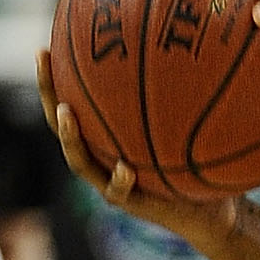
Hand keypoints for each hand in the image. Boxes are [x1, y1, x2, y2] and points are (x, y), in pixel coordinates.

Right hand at [36, 52, 234, 247]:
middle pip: (62, 127)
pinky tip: (125, 168)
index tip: (45, 48)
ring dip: (71, 138)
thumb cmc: (202, 162)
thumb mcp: (191, 125)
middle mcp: (103, 160)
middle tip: (44, 62)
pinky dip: (120, 180)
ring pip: (81, 163)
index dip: (54, 81)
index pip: (73, 106)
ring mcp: (113, 184)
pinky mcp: (135, 206)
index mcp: (108, 141)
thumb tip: (189, 48)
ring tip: (66, 112)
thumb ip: (182, 97)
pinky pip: (119, 194)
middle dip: (49, 95)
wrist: (215, 212)